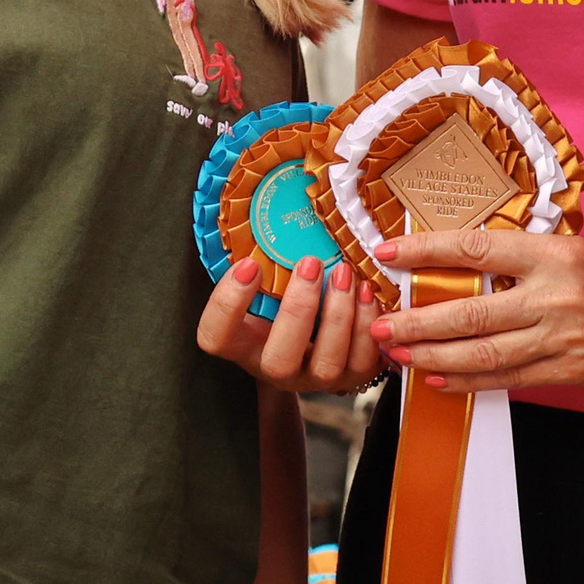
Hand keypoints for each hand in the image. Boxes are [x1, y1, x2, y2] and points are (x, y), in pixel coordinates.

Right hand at [197, 257, 385, 393]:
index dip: (227, 305)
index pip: (216, 338)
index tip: (249, 264)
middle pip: (278, 359)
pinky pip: (363, 363)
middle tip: (310, 263)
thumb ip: (262, 263)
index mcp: (244, 345)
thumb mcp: (267, 287)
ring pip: (326, 365)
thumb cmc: (286, 302)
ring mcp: (316, 379)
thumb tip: (270, 205)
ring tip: (345, 274)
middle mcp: (277, 369)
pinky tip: (367, 292)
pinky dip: (366, 325)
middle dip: (298, 310)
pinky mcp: (352, 377)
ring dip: (338, 316)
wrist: (320, 341)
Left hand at [367, 229, 583, 394]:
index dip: (427, 251)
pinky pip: (507, 379)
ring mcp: (560, 338)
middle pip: (469, 311)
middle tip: (380, 323)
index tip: (390, 252)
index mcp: (553, 254)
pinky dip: (468, 381)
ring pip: (482, 353)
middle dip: (417, 321)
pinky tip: (440, 381)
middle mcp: (553, 296)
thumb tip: (464, 261)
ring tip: (398, 354)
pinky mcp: (567, 371)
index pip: (476, 247)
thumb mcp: (577, 246)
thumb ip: (525, 256)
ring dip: (433, 357)